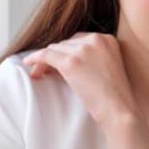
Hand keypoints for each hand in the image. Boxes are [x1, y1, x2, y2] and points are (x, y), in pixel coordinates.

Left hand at [23, 32, 139, 131]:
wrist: (119, 110)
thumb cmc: (114, 96)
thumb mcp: (107, 67)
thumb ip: (91, 57)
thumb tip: (61, 58)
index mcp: (108, 39)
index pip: (80, 40)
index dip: (67, 52)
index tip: (59, 64)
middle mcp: (96, 39)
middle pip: (66, 43)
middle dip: (57, 56)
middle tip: (47, 72)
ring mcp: (83, 50)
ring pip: (55, 48)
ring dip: (47, 61)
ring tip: (41, 74)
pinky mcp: (70, 62)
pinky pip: (45, 55)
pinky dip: (35, 58)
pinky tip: (29, 64)